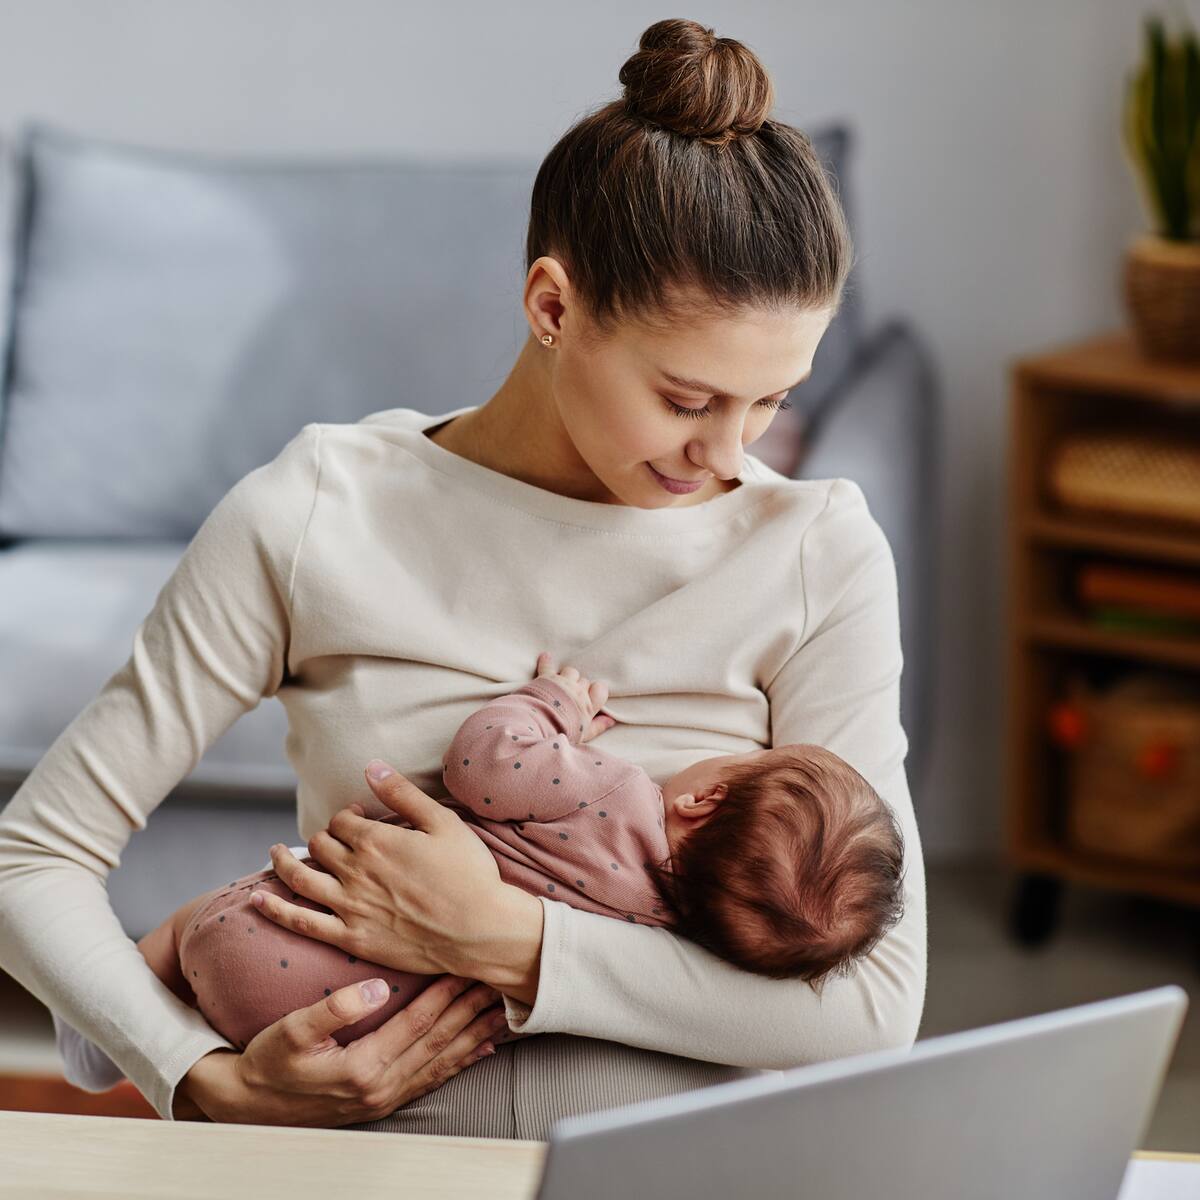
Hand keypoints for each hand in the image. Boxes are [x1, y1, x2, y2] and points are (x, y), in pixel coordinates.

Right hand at [176, 973, 508, 1125]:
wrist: (250, 1106)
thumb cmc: (269, 1061)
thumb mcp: (292, 1031)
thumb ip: (334, 1009)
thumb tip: (374, 988)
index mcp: (363, 1067)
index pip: (418, 1022)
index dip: (447, 993)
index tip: (469, 966)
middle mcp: (382, 1087)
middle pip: (439, 1041)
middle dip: (472, 1010)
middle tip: (501, 982)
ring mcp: (385, 1098)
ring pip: (442, 1062)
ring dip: (475, 1035)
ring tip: (503, 1012)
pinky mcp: (383, 1102)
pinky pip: (431, 1080)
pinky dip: (459, 1062)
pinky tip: (480, 1049)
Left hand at [250, 765, 513, 977]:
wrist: (480, 929)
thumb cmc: (469, 874)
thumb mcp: (443, 822)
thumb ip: (402, 794)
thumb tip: (371, 766)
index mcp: (377, 840)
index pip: (343, 820)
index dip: (349, 815)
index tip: (360, 817)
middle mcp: (356, 871)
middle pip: (321, 845)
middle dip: (324, 836)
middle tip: (333, 838)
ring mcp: (349, 906)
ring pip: (301, 878)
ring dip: (283, 862)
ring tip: (274, 853)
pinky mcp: (350, 937)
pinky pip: (302, 922)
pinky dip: (276, 910)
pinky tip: (258, 900)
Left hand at [535, 651, 615, 742]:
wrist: (540, 726)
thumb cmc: (563, 732)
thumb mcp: (584, 734)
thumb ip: (598, 726)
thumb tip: (611, 721)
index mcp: (588, 705)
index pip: (601, 689)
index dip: (596, 691)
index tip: (590, 696)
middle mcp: (578, 690)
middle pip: (584, 681)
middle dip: (580, 687)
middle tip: (571, 698)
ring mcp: (562, 682)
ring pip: (571, 671)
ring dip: (567, 676)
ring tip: (561, 685)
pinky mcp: (546, 678)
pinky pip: (548, 666)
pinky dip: (546, 661)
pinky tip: (546, 656)